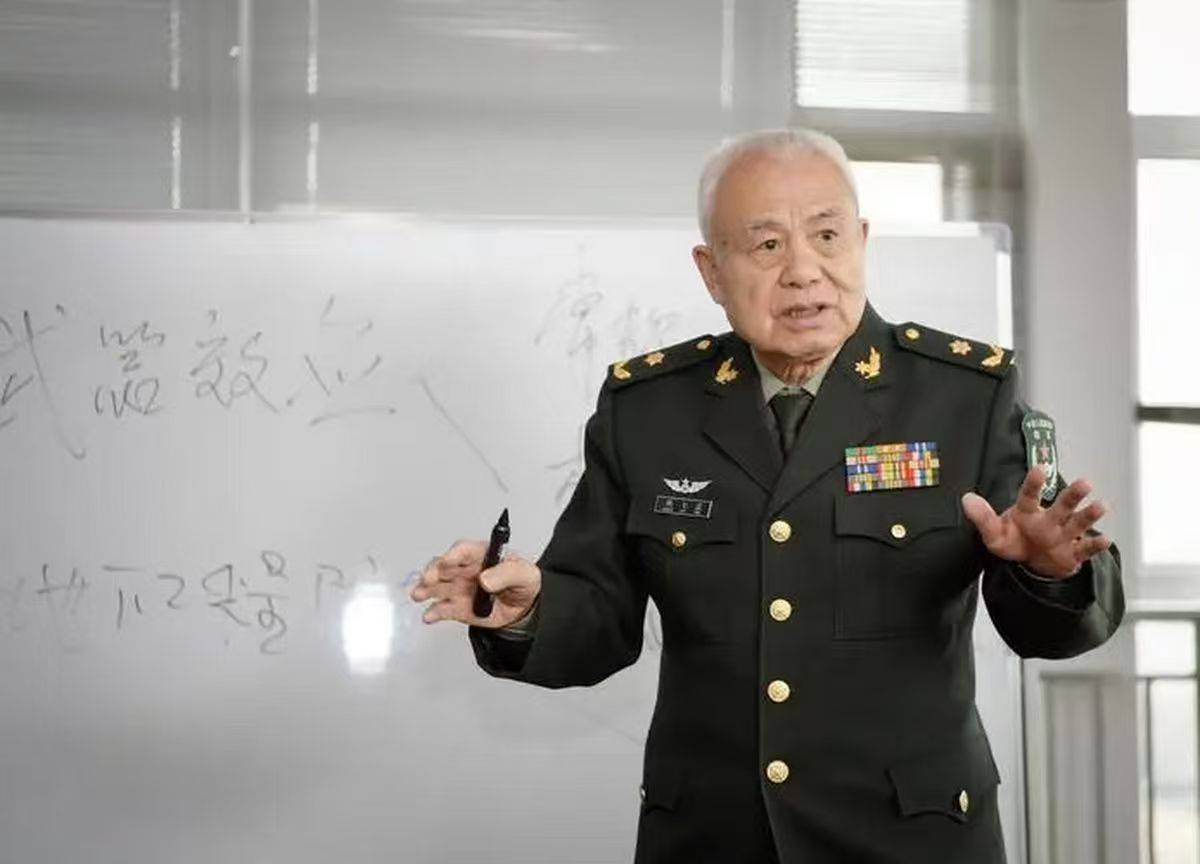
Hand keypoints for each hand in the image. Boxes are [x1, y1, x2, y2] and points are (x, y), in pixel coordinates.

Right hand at [409, 539, 541, 627]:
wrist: (524, 608)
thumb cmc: (523, 582)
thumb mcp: (524, 574)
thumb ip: (507, 574)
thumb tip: (486, 578)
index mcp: (482, 555)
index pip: (465, 550)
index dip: (455, 553)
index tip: (448, 559)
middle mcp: (466, 569)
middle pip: (444, 566)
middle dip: (434, 570)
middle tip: (429, 578)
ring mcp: (459, 588)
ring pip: (438, 585)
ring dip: (426, 589)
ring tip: (419, 594)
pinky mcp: (457, 607)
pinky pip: (442, 609)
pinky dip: (434, 612)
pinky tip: (429, 615)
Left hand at [961, 467, 1112, 578]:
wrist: (1032, 563)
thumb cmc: (1014, 541)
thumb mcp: (993, 534)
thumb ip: (982, 518)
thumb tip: (966, 499)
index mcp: (1028, 512)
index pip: (1029, 495)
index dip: (1034, 482)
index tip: (1040, 468)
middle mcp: (1049, 520)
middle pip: (1062, 505)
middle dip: (1073, 495)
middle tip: (1085, 483)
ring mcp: (1063, 535)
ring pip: (1078, 523)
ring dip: (1089, 515)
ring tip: (1101, 506)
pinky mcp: (1073, 553)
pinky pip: (1085, 549)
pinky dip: (1095, 545)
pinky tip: (1105, 540)